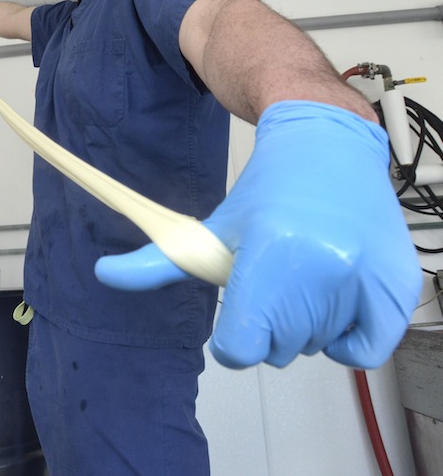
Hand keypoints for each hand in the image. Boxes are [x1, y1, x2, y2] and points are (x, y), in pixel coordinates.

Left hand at [95, 101, 420, 369]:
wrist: (327, 147)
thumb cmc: (267, 190)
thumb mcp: (208, 226)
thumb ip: (155, 262)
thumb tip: (102, 273)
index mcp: (270, 251)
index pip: (241, 348)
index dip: (233, 338)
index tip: (239, 316)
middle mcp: (321, 265)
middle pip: (277, 349)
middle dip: (267, 324)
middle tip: (274, 281)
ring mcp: (364, 275)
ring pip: (316, 347)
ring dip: (305, 325)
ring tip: (305, 274)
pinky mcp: (395, 284)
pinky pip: (362, 349)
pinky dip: (346, 337)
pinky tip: (333, 300)